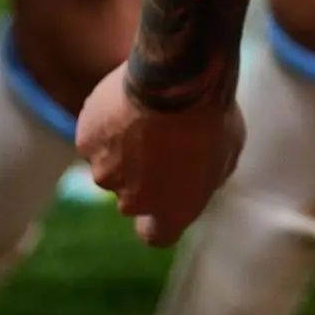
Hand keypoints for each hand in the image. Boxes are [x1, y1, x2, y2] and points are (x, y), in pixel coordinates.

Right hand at [79, 68, 242, 250]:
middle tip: (156, 140)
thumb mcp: (228, 151)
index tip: (163, 198)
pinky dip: (105, 122)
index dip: (157, 218)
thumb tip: (199, 177)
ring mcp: (105, 172)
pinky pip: (95, 136)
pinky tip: (125, 100)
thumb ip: (207, 175)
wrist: (177, 80)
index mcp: (172, 211)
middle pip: (132, 197)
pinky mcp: (86, 143)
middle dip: (141, 175)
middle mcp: (133, 202)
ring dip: (121, 147)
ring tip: (143, 113)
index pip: (157, 234)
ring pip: (110, 164)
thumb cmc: (211, 114)